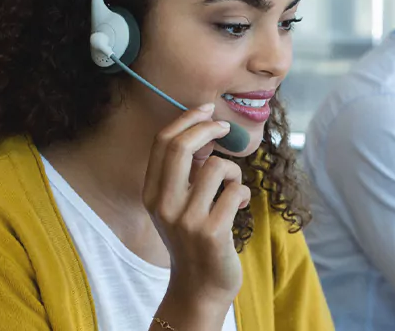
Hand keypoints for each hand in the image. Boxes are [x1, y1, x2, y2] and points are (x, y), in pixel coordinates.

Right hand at [143, 103, 251, 310]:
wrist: (200, 285)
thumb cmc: (194, 237)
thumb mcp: (178, 205)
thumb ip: (184, 173)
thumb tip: (205, 130)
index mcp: (151, 194)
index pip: (162, 143)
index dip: (187, 119)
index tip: (207, 110)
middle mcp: (163, 205)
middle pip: (181, 147)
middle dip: (207, 128)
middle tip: (225, 128)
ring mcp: (187, 220)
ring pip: (215, 167)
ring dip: (232, 170)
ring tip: (232, 186)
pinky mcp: (212, 232)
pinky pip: (235, 190)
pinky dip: (242, 192)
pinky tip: (239, 205)